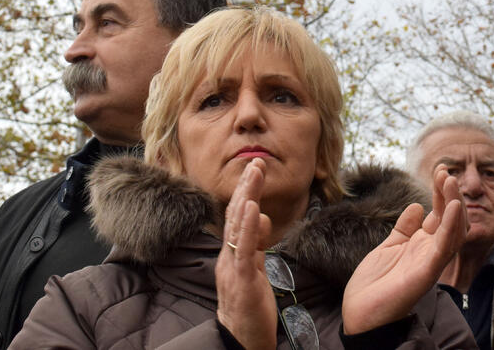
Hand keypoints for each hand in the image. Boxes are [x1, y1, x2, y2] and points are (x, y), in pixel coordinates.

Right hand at [215, 158, 276, 349]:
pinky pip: (245, 250)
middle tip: (256, 162)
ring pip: (239, 227)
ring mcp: (233, 267)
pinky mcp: (241, 280)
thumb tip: (264, 216)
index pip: (239, 217)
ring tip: (255, 174)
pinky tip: (255, 208)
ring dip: (248, 197)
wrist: (241, 338)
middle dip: (247, 187)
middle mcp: (229, 256)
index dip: (246, 192)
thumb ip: (258, 243)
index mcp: (233, 253)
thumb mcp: (256, 268)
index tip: (255, 170)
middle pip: (237, 216)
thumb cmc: (249, 305)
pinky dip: (250, 227)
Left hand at [341, 170, 466, 334]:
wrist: (360, 312)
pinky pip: (443, 248)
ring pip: (453, 231)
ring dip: (454, 205)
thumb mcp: (388, 247)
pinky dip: (451, 227)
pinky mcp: (426, 272)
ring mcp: (430, 262)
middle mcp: (430, 252)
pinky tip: (452, 208)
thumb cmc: (374, 284)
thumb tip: (417, 206)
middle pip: (449, 219)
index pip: (439, 214)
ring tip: (449, 182)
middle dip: (449, 194)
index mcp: (421, 245)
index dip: (440, 193)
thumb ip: (404, 228)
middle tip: (444, 171)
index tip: (439, 171)